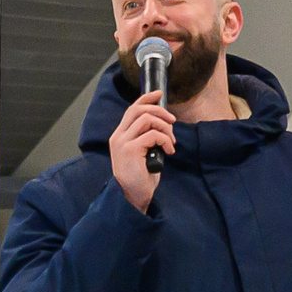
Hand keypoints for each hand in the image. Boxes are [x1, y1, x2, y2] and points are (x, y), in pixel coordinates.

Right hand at [110, 90, 174, 212]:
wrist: (133, 197)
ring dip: (164, 128)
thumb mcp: (143, 153)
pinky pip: (152, 135)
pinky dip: (165, 140)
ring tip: (171, 142)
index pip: (131, 109)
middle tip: (173, 121)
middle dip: (159, 111)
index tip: (159, 94)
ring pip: (147, 120)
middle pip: (138, 110)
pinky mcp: (131, 150)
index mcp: (120, 136)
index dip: (146, 99)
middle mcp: (118, 137)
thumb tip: (164, 124)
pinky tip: (169, 151)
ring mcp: (123, 143)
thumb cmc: (141, 177)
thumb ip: (146, 137)